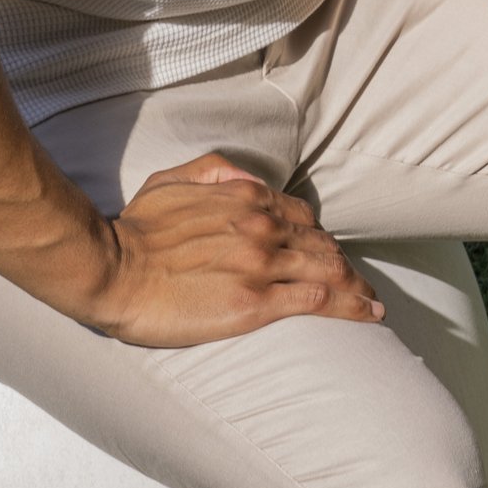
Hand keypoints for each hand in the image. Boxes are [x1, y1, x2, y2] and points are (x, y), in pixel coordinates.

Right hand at [84, 154, 384, 350]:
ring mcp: (263, 266)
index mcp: (246, 198)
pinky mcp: (256, 304)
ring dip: (358, 287)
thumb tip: (245, 179)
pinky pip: (318, 301)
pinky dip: (349, 306)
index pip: (303, 216)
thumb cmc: (135, 230)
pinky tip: (365, 314)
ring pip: (330, 271)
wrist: (113, 270)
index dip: (320, 237)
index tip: (329, 255)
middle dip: (346, 266)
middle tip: (363, 286)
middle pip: (323, 244)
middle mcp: (263, 227)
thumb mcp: (170, 180)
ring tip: (374, 304)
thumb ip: (213, 172)